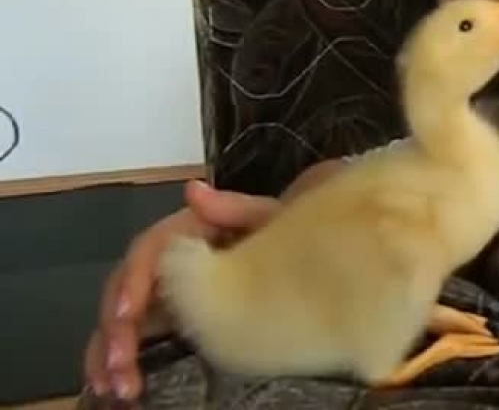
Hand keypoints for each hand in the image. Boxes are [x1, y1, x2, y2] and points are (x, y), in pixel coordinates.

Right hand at [83, 180, 278, 400]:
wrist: (309, 267)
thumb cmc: (286, 240)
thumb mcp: (270, 222)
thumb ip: (234, 209)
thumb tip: (192, 191)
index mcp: (189, 234)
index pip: (149, 250)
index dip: (134, 279)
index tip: (127, 314)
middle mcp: (168, 263)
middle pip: (126, 289)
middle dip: (117, 328)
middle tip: (121, 365)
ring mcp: (166, 294)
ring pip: (123, 319)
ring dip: (111, 351)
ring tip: (117, 385)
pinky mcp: (168, 322)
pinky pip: (134, 340)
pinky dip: (116, 362)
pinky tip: (112, 386)